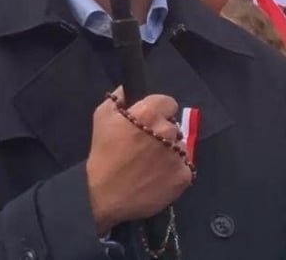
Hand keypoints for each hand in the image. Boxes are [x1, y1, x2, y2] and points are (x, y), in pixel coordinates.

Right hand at [85, 88, 192, 233]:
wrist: (106, 195)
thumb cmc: (103, 154)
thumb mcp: (101, 118)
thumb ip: (117, 98)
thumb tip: (128, 90)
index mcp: (149, 113)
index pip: (168, 102)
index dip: (157, 110)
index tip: (147, 120)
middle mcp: (168, 131)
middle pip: (173, 124)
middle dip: (161, 131)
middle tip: (145, 144)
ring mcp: (178, 155)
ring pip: (179, 146)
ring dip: (169, 150)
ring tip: (150, 163)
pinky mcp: (184, 176)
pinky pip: (183, 166)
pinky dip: (173, 170)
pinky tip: (157, 176)